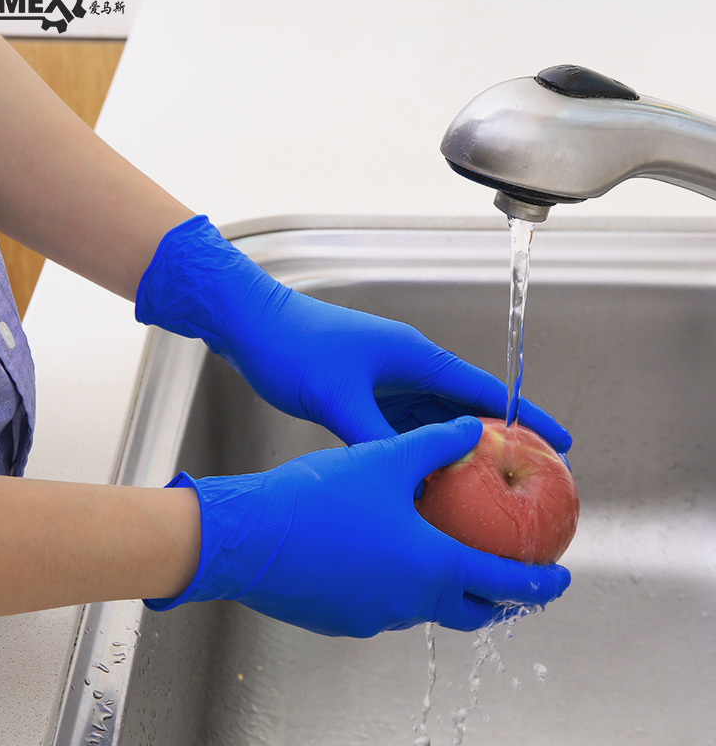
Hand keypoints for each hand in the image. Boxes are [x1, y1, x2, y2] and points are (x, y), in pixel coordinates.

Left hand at [135, 216, 570, 452]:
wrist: (253, 326)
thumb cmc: (293, 346)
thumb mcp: (336, 397)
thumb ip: (373, 436)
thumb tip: (406, 477)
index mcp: (414, 358)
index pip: (483, 391)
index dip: (524, 417)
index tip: (558, 440)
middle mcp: (407, 367)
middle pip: (466, 408)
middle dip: (498, 440)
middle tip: (527, 475)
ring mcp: (385, 380)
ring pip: (435, 420)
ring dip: (458, 448)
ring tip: (483, 485)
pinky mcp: (364, 392)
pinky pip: (404, 425)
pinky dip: (419, 448)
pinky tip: (424, 475)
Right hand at [146, 418, 570, 637]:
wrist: (249, 536)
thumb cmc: (320, 498)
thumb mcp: (385, 459)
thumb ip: (436, 444)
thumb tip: (472, 429)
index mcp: (431, 567)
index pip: (505, 585)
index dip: (539, 584)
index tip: (559, 580)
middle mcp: (409, 603)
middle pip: (471, 613)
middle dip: (501, 603)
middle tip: (515, 588)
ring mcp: (374, 617)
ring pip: (424, 609)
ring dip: (445, 591)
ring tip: (444, 562)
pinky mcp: (341, 619)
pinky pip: (383, 605)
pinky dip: (399, 588)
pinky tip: (380, 557)